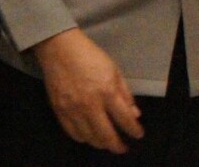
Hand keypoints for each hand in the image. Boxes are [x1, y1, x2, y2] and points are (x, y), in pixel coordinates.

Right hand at [33, 28, 142, 154]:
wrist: (61, 51)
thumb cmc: (91, 57)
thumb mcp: (115, 70)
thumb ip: (125, 94)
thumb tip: (134, 114)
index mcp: (107, 92)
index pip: (124, 119)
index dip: (133, 130)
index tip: (138, 135)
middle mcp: (90, 105)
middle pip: (106, 135)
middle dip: (117, 146)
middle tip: (123, 148)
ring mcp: (72, 110)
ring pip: (89, 138)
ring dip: (101, 144)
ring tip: (108, 143)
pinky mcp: (59, 112)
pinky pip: (73, 133)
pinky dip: (83, 138)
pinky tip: (90, 137)